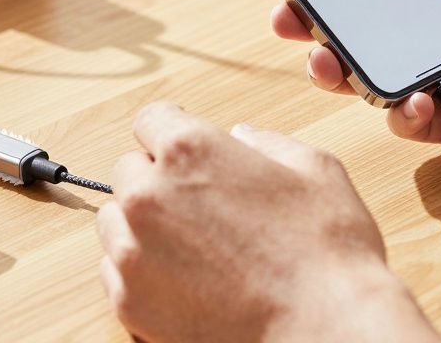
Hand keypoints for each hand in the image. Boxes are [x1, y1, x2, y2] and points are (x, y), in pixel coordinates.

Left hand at [97, 103, 438, 341]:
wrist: (322, 332)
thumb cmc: (326, 256)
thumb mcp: (315, 170)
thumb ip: (268, 143)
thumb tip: (243, 139)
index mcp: (190, 151)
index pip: (151, 119)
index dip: (172, 130)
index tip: (180, 145)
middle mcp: (149, 195)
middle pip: (130, 170)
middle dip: (159, 180)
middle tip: (202, 203)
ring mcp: (133, 252)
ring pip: (115, 221)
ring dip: (143, 224)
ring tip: (192, 244)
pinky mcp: (129, 302)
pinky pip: (115, 271)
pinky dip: (141, 271)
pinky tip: (185, 279)